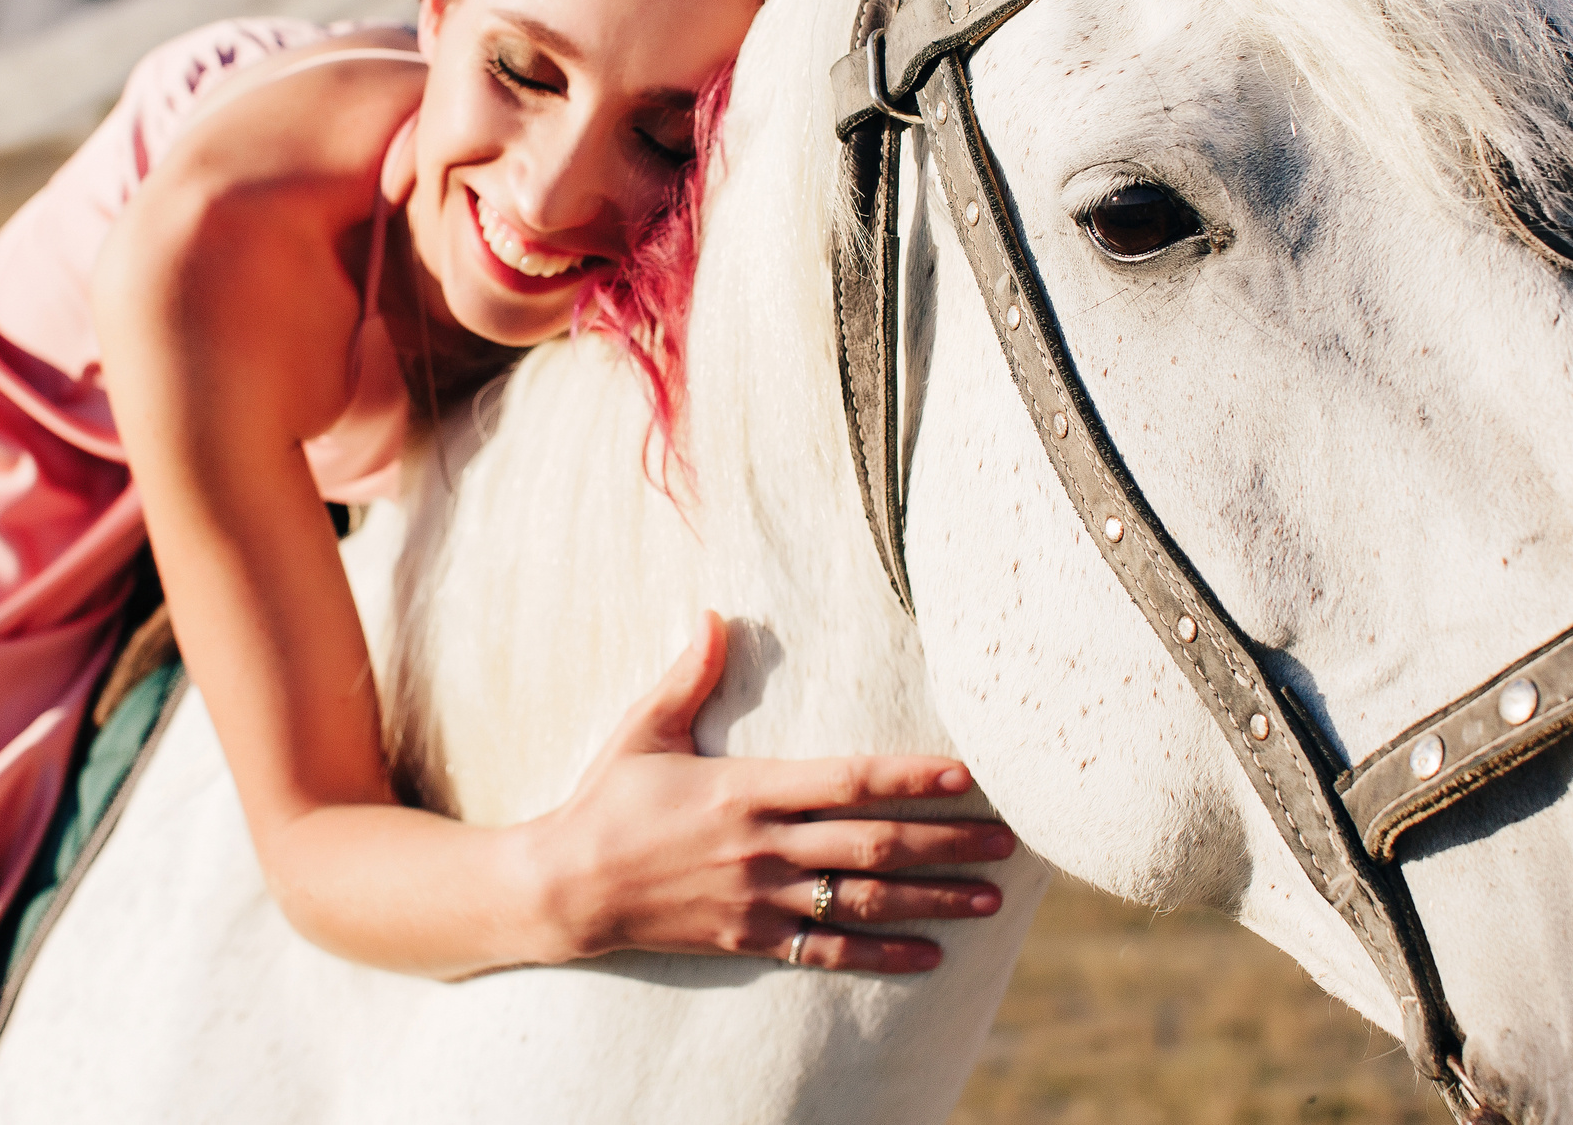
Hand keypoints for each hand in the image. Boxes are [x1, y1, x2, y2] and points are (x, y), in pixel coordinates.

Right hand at [522, 611, 1015, 973]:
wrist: (565, 887)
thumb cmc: (607, 799)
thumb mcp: (644, 729)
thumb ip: (688, 675)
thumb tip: (716, 616)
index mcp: (745, 789)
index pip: (847, 780)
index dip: (911, 776)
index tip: (965, 774)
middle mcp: (761, 847)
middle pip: (872, 845)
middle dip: (946, 842)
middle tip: (1007, 843)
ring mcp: (758, 899)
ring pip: (862, 901)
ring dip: (931, 900)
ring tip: (987, 898)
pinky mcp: (749, 939)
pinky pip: (827, 951)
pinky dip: (880, 954)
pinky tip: (928, 956)